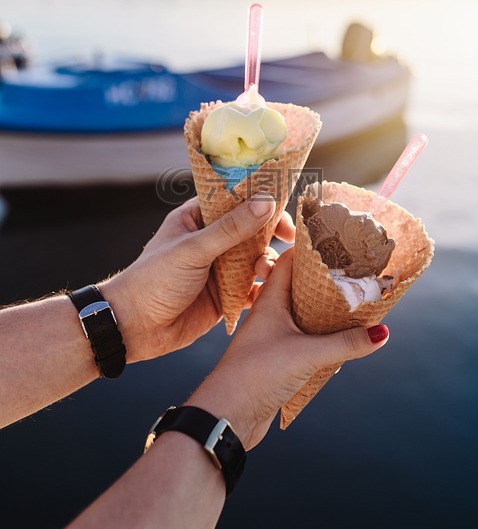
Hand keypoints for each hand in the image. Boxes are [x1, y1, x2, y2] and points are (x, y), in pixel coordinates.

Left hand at [101, 194, 294, 362]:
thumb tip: (266, 202)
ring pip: (255, 259)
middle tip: (291, 241)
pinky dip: (265, 289)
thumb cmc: (153, 280)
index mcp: (196, 219)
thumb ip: (231, 229)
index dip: (259, 200)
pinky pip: (253, 289)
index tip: (283, 207)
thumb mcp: (193, 250)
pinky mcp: (225, 297)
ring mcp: (218, 269)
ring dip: (267, 264)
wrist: (134, 329)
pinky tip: (273, 292)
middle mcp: (210, 241)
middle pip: (250, 230)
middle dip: (271, 235)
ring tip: (266, 272)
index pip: (233, 199)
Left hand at [187, 247, 389, 449]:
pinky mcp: (277, 357)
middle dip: (326, 279)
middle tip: (356, 270)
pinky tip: (341, 338)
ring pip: (303, 313)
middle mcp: (270, 313)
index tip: (339, 239)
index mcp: (270, 300)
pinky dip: (322, 334)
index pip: (291, 261)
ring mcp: (273, 335)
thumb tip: (381, 332)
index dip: (312, 248)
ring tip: (356, 301)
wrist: (226, 415)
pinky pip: (304, 337)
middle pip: (301, 286)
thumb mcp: (306, 355)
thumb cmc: (254, 375)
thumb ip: (345, 343)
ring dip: (325, 308)